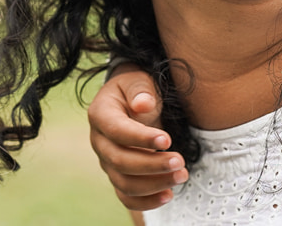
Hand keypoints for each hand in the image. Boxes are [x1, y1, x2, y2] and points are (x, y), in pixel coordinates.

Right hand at [88, 63, 187, 209]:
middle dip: (152, 165)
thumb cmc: (137, 90)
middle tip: (180, 162)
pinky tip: (169, 194)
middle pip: (119, 161)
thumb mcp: (138, 80)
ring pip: (124, 183)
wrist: (132, 101)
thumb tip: (143, 104)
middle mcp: (99, 141)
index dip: (140, 138)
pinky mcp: (118, 176)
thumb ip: (140, 90)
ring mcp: (106, 162)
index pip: (116, 131)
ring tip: (182, 175)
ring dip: (154, 184)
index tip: (167, 140)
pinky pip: (127, 196)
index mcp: (100, 114)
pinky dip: (147, 201)